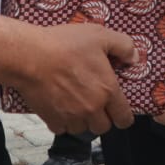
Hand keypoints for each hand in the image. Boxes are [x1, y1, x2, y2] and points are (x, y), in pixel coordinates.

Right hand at [15, 22, 136, 134]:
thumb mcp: (99, 35)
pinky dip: (62, 122)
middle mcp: (92, 109)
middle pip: (103, 128)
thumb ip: (123, 46)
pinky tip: (59, 107)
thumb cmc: (65, 44)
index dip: (123, 116)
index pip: (124, 118)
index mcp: (107, 91)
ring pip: (83, 130)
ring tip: (75, 105)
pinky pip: (62, 129)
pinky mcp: (52, 120)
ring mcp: (71, 117)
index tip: (118, 111)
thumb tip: (134, 59)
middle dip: (101, 118)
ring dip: (81, 121)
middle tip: (94, 104)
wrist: (30, 56)